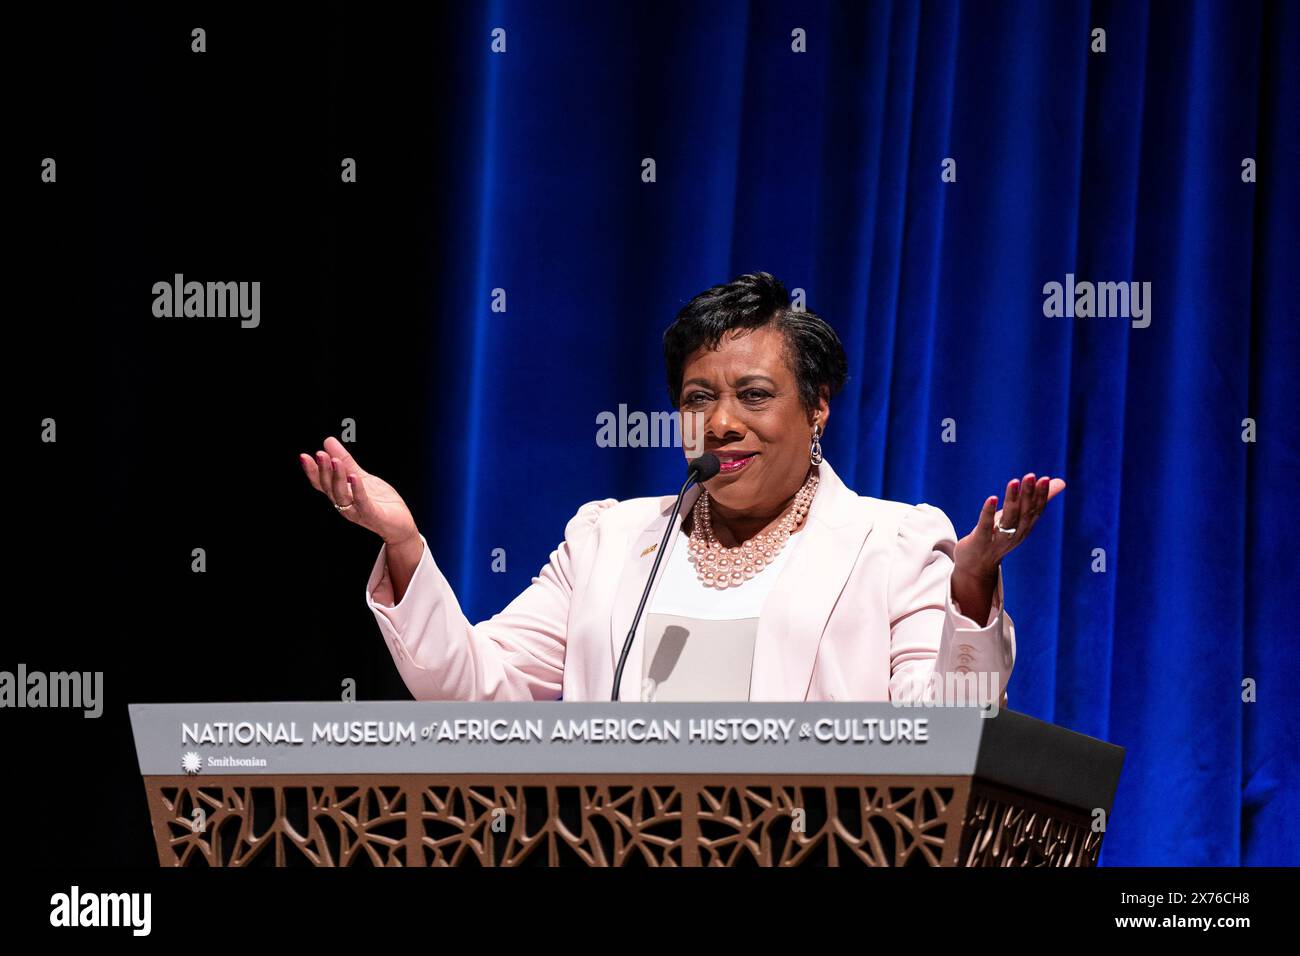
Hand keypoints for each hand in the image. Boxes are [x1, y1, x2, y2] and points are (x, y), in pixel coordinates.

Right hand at [299, 437, 418, 545]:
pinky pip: (362, 502)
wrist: (400, 524)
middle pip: (329, 487)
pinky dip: (357, 489)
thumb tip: (328, 442)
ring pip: (342, 494)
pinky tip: (355, 476)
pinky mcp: (372, 515)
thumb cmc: (380, 502)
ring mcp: (357, 511)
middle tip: (320, 454)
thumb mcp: (361, 477)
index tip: (304, 457)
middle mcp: (345, 504)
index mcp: (341, 495)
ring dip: (338, 477)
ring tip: (336, 460)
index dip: (312, 471)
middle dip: (323, 470)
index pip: (322, 483)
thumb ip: (346, 462)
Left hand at [955, 472, 1065, 579]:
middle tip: (1031, 476)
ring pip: (1008, 519)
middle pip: (1024, 513)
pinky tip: (992, 498)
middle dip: (1028, 494)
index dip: (1041, 496)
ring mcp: (997, 539)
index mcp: (1025, 528)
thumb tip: (1061, 482)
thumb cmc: (998, 536)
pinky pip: (985, 526)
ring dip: (1012, 500)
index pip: (1036, 511)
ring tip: (1014, 482)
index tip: (1045, 479)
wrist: (977, 566)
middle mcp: (1014, 535)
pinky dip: (989, 512)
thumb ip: (1036, 501)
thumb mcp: (1018, 519)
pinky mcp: (980, 541)